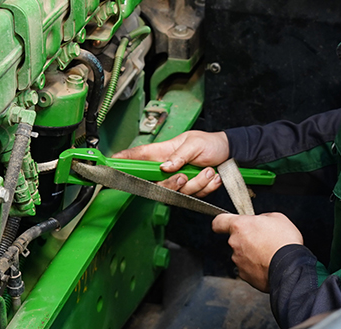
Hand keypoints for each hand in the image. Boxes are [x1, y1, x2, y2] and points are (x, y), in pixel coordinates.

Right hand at [112, 130, 229, 196]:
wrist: (228, 153)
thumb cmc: (209, 143)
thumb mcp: (194, 143)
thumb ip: (179, 155)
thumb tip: (165, 166)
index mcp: (163, 152)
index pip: (138, 156)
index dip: (124, 161)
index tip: (111, 164)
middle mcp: (167, 167)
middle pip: (158, 185)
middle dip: (174, 184)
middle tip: (185, 176)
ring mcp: (178, 180)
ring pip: (179, 193)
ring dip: (198, 183)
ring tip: (208, 170)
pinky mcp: (189, 189)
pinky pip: (194, 196)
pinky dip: (206, 187)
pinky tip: (212, 177)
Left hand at [212, 212, 303, 291]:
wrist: (290, 267)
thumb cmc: (284, 241)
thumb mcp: (277, 217)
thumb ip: (262, 218)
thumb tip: (259, 221)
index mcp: (240, 226)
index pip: (219, 222)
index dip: (221, 223)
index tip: (223, 225)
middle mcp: (235, 243)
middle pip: (235, 239)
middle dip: (247, 239)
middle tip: (263, 240)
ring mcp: (238, 261)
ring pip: (242, 255)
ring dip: (252, 254)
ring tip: (269, 254)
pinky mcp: (244, 275)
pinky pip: (247, 268)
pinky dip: (255, 267)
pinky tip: (268, 264)